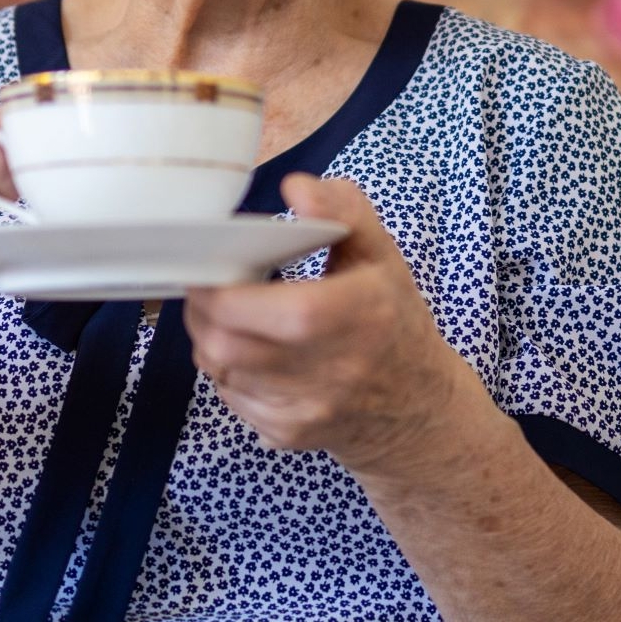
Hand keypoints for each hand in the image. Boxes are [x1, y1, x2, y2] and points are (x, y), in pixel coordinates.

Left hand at [184, 174, 475, 476]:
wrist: (417, 409)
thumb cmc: (394, 322)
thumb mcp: (382, 256)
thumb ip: (343, 211)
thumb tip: (296, 187)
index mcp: (355, 315)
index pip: (263, 309)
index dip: (221, 288)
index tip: (215, 265)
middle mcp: (331, 370)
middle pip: (225, 343)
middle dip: (203, 311)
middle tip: (209, 286)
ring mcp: (306, 409)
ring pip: (219, 370)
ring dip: (210, 337)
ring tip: (228, 315)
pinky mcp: (286, 435)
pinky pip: (230, 397)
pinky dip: (227, 370)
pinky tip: (251, 353)